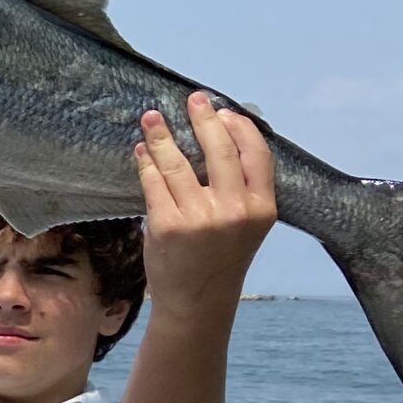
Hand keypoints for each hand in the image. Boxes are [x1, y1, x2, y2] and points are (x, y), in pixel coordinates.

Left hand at [136, 96, 274, 323]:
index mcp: (262, 208)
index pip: (257, 153)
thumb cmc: (220, 259)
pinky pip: (154, 183)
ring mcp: (201, 218)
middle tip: (191, 99)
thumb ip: (241, 188)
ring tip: (151, 118)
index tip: (222, 111)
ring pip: (179, 163)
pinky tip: (141, 151)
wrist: (198, 303)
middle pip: (220, 149)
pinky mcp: (169, 226)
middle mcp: (235, 211)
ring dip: (162, 135)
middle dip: (203, 118)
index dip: (239, 126)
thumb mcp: (247, 225)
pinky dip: (146, 162)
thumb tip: (221, 135)